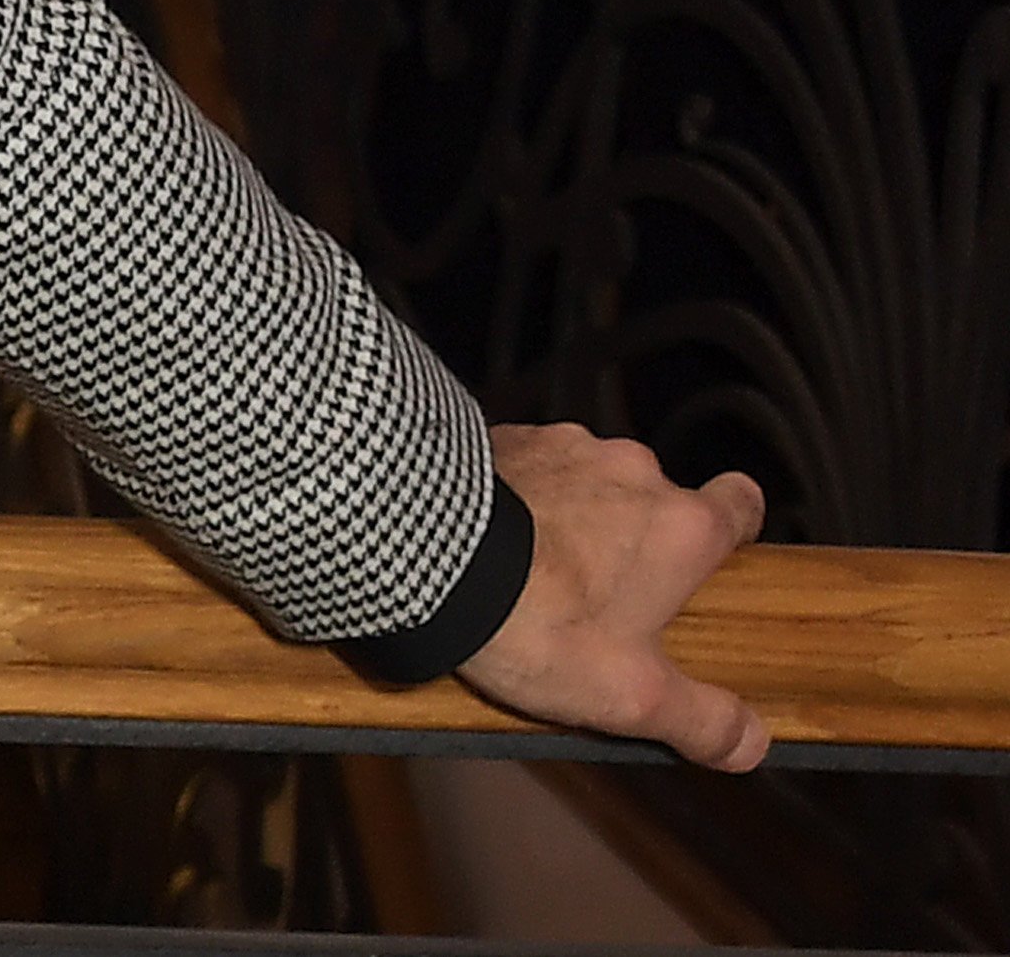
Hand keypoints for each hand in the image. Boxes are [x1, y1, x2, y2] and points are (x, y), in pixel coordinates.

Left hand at [455, 423, 766, 770]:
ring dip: (574, 516)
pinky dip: (520, 496)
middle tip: (604, 596)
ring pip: (588, 480)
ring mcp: (563, 445)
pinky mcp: (500, 437)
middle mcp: (632, 469)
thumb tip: (754, 743)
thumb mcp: (632, 697)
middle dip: (637, 539)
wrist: (426, 557)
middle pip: (656, 499)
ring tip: (534, 572)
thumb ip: (702, 721)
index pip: (740, 504)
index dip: (733, 530)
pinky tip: (490, 541)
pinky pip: (528, 466)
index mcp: (683, 525)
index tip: (711, 562)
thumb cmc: (540, 625)